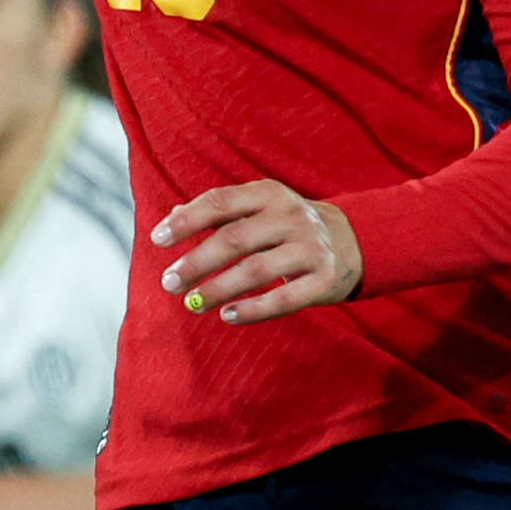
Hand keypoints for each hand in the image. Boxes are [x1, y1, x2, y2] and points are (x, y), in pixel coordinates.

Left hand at [152, 180, 362, 323]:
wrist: (352, 242)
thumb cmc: (287, 227)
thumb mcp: (258, 209)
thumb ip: (218, 212)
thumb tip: (171, 219)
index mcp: (270, 193)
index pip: (221, 202)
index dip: (187, 221)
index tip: (157, 240)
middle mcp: (292, 216)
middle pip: (235, 239)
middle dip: (196, 262)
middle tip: (168, 282)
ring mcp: (312, 248)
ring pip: (256, 270)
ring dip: (218, 289)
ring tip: (191, 303)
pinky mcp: (326, 280)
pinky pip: (284, 299)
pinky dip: (252, 310)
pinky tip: (227, 316)